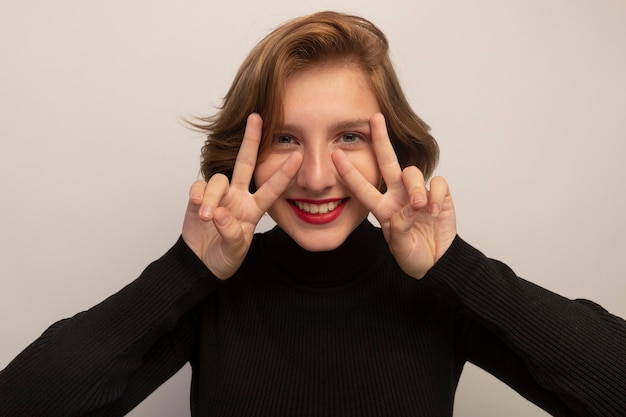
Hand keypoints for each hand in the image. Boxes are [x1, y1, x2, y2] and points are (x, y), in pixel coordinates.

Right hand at [182, 114, 302, 278]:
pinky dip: (198, 195)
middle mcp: (238, 197)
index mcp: (254, 209)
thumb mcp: (234, 251)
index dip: (285, 172)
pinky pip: (200, 186)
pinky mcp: (199, 197)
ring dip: (212, 196)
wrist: (201, 263)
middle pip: (246, 162)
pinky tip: (197, 206)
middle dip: (251, 140)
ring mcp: (219, 196)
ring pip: (219, 181)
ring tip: (207, 217)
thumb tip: (219, 213)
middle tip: (256, 117)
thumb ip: (230, 233)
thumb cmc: (224, 256)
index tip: (299, 155)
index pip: (273, 188)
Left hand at [332, 113, 456, 278]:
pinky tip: (434, 210)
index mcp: (383, 207)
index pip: (362, 187)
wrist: (437, 262)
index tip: (335, 155)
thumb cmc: (413, 254)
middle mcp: (398, 195)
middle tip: (375, 118)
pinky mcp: (439, 195)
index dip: (349, 172)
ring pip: (412, 172)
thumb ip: (401, 229)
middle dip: (381, 139)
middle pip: (387, 161)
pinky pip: (437, 182)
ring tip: (419, 207)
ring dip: (415, 187)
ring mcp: (418, 193)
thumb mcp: (401, 247)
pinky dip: (435, 194)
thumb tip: (408, 208)